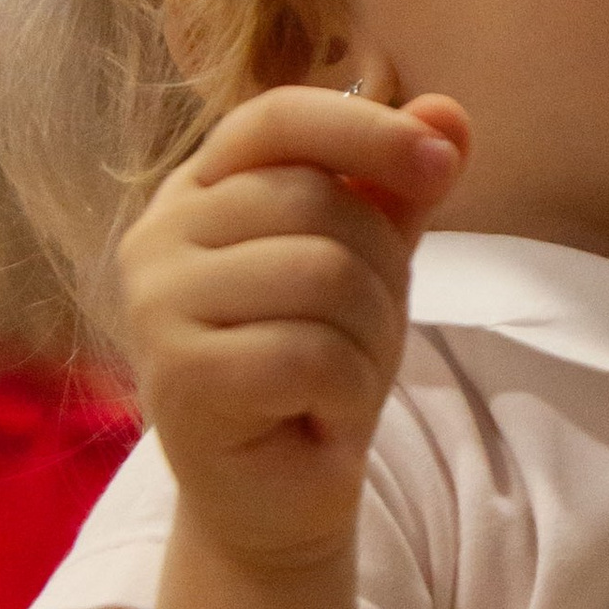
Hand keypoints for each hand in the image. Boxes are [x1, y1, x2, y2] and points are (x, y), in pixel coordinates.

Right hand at [120, 85, 470, 573]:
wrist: (276, 496)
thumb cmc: (314, 366)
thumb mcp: (369, 265)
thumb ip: (400, 188)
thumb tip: (451, 113)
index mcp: (200, 189)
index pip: (278, 117)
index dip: (368, 130)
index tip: (443, 165)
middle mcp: (161, 235)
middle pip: (316, 202)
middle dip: (379, 272)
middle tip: (363, 336)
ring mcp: (158, 305)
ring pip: (321, 275)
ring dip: (367, 339)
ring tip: (339, 379)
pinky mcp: (178, 376)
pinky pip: (308, 353)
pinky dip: (345, 390)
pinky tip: (319, 416)